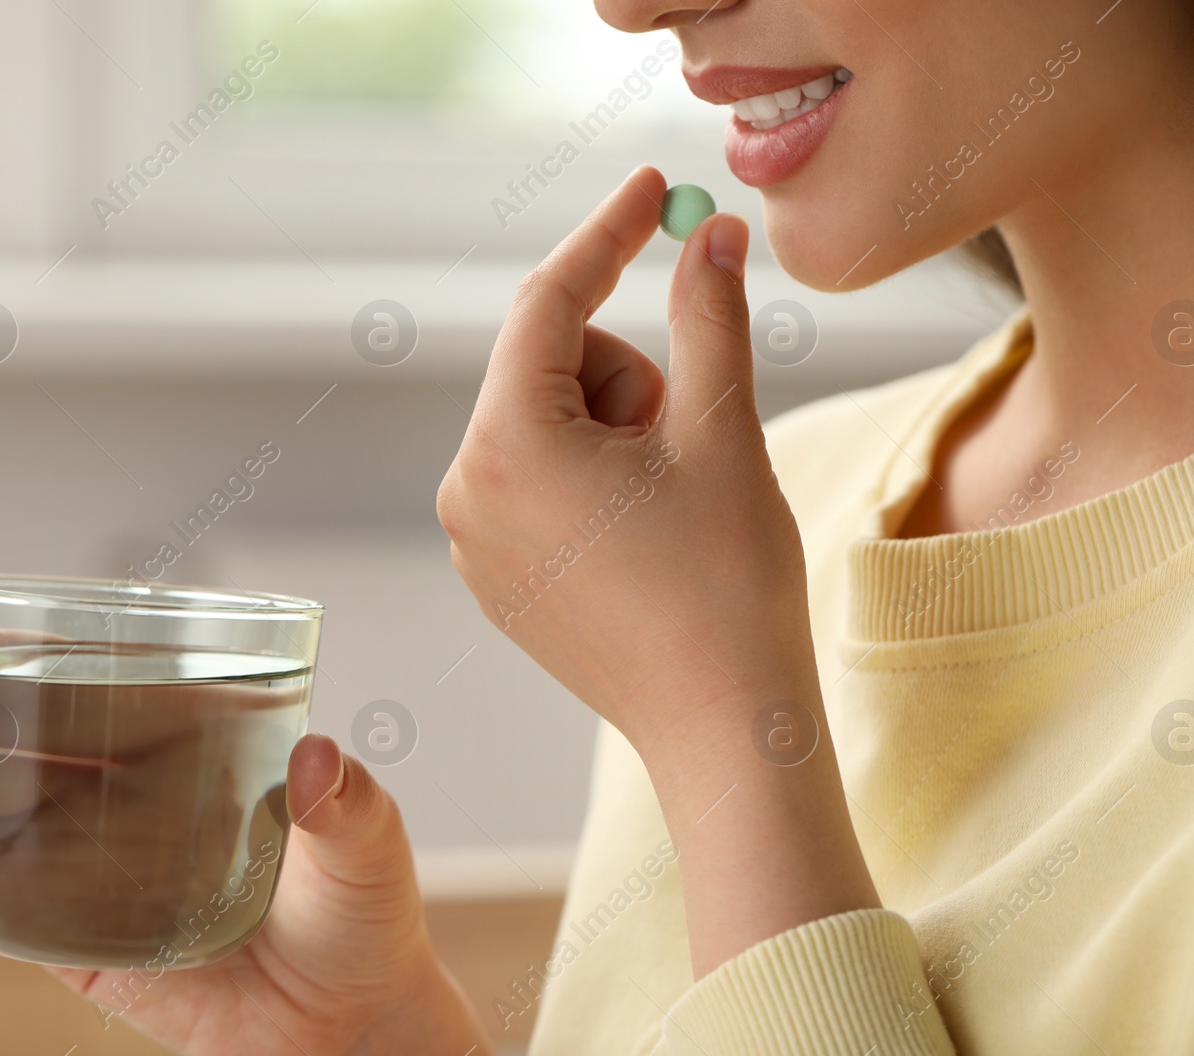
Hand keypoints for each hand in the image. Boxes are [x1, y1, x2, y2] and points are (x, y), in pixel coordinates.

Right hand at [0, 637, 496, 1055]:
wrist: (353, 1026)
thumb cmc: (366, 916)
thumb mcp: (370, 844)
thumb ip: (348, 801)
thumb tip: (318, 757)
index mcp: (196, 759)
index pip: (101, 694)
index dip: (26, 664)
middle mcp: (142, 809)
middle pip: (30, 756)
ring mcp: (109, 879)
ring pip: (5, 830)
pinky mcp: (95, 951)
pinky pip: (14, 920)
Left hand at [436, 165, 817, 761]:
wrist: (724, 728)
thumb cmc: (728, 586)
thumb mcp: (723, 432)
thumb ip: (708, 315)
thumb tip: (711, 231)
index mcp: (508, 446)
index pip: (549, 303)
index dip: (607, 236)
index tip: (649, 190)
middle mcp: (466, 490)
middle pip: (550, 364)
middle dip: (628, 376)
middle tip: (689, 437)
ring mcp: (475, 541)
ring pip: (548, 422)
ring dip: (619, 429)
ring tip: (672, 501)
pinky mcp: (498, 575)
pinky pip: (541, 480)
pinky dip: (597, 475)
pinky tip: (648, 535)